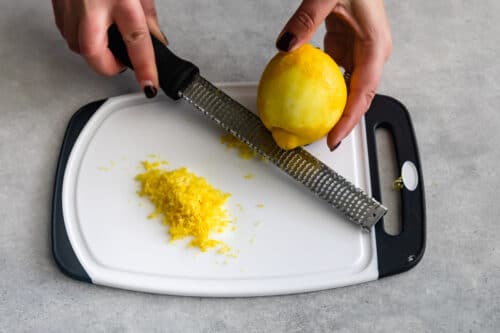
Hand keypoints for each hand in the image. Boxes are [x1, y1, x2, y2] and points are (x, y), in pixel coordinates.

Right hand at [52, 0, 167, 97]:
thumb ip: (148, 16)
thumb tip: (157, 41)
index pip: (137, 41)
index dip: (146, 68)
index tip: (150, 85)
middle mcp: (92, 2)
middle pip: (94, 53)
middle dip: (108, 67)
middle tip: (121, 63)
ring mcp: (71, 2)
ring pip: (77, 45)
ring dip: (94, 51)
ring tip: (108, 41)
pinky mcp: (57, 1)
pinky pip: (66, 31)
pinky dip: (80, 37)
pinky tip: (92, 28)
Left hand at [276, 0, 391, 149]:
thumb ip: (306, 20)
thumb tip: (286, 47)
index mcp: (374, 47)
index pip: (363, 93)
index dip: (349, 120)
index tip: (333, 138)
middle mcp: (371, 52)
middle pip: (357, 97)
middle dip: (341, 120)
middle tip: (318, 137)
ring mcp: (360, 49)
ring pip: (346, 86)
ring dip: (330, 104)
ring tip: (310, 120)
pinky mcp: (347, 43)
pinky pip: (334, 71)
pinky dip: (320, 82)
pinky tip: (304, 88)